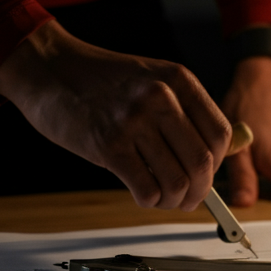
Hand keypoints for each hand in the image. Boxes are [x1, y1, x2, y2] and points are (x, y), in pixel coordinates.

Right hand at [0, 20, 230, 210]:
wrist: (49, 68)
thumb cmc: (102, 81)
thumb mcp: (153, 80)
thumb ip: (185, 113)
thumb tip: (220, 156)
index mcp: (179, 80)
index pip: (220, 134)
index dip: (219, 163)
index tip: (207, 174)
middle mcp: (161, 98)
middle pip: (203, 162)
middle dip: (201, 190)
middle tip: (190, 198)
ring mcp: (134, 121)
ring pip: (178, 181)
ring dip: (175, 201)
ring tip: (165, 199)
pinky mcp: (108, 145)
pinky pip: (146, 189)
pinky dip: (151, 201)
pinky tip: (144, 196)